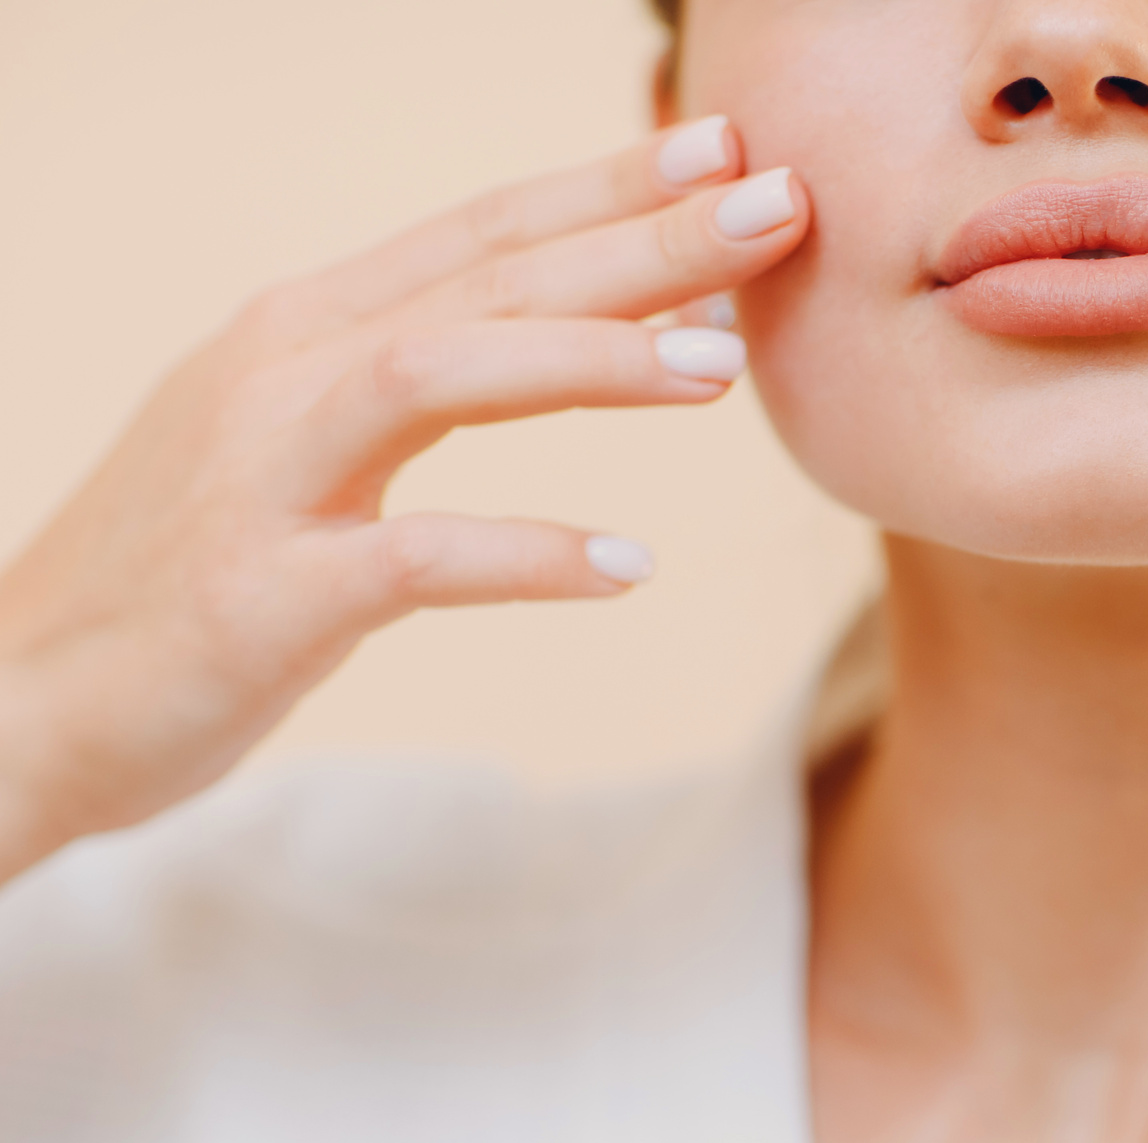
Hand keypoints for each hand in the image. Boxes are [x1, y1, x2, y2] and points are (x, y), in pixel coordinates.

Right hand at [0, 118, 807, 881]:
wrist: (24, 697)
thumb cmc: (193, 568)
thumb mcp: (306, 441)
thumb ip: (420, 375)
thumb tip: (589, 331)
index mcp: (306, 329)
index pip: (483, 233)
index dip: (607, 184)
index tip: (729, 148)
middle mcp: (284, 373)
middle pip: (491, 279)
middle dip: (643, 239)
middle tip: (778, 207)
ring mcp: (266, 475)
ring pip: (443, 374)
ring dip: (589, 359)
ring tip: (722, 370)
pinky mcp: (264, 593)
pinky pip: (414, 559)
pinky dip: (526, 555)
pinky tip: (631, 569)